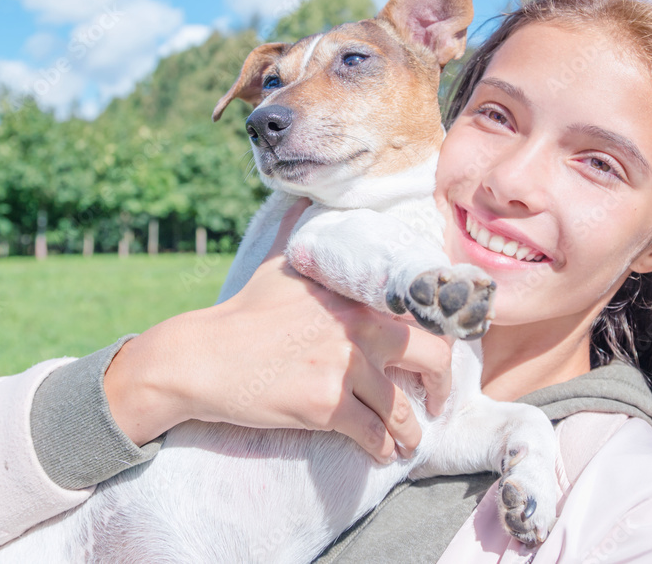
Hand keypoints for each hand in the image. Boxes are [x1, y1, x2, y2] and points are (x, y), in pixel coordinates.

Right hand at [105, 198, 453, 462]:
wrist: (204, 356)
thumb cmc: (243, 311)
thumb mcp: (284, 264)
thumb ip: (310, 237)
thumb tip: (306, 196)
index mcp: (357, 292)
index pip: (424, 309)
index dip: (445, 334)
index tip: (447, 354)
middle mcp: (359, 325)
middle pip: (432, 357)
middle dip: (442, 385)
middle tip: (438, 400)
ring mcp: (345, 367)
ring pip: (402, 408)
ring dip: (411, 431)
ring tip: (409, 441)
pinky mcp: (327, 405)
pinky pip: (373, 435)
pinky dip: (382, 449)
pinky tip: (382, 454)